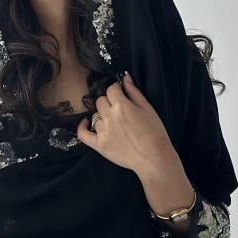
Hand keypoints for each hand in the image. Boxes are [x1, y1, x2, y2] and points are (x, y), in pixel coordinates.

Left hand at [76, 72, 195, 214]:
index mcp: (122, 106)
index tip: (120, 94)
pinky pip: (83, 133)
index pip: (111, 89)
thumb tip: (125, 77)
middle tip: (119, 110)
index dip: (116, 90)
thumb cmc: (155, 134)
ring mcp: (102, 132)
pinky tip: (86, 123)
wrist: (154, 159)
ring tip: (114, 122)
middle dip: (109, 102)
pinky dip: (82, 127)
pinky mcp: (99, 145)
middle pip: (101, 101)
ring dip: (102, 116)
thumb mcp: (149, 109)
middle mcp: (110, 118)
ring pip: (94, 116)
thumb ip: (134, 92)